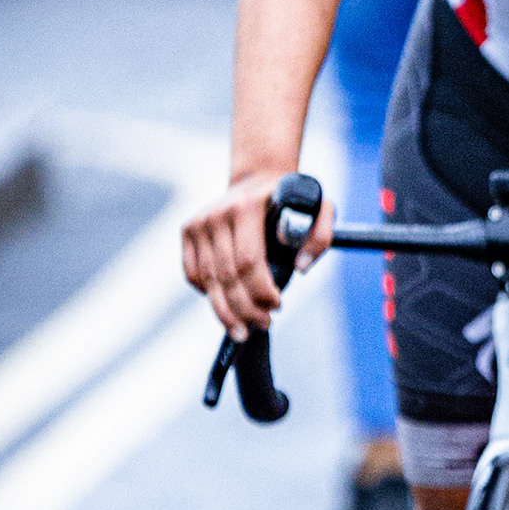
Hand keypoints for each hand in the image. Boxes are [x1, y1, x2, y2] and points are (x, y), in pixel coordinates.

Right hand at [182, 169, 333, 337]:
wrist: (258, 179)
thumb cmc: (291, 200)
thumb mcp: (319, 208)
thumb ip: (320, 236)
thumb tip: (301, 268)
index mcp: (247, 207)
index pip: (248, 261)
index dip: (261, 291)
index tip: (277, 306)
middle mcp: (217, 214)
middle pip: (227, 275)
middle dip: (245, 308)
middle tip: (262, 325)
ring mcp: (199, 222)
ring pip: (208, 279)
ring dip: (225, 310)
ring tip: (241, 330)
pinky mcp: (188, 230)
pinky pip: (193, 272)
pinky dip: (207, 293)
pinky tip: (224, 306)